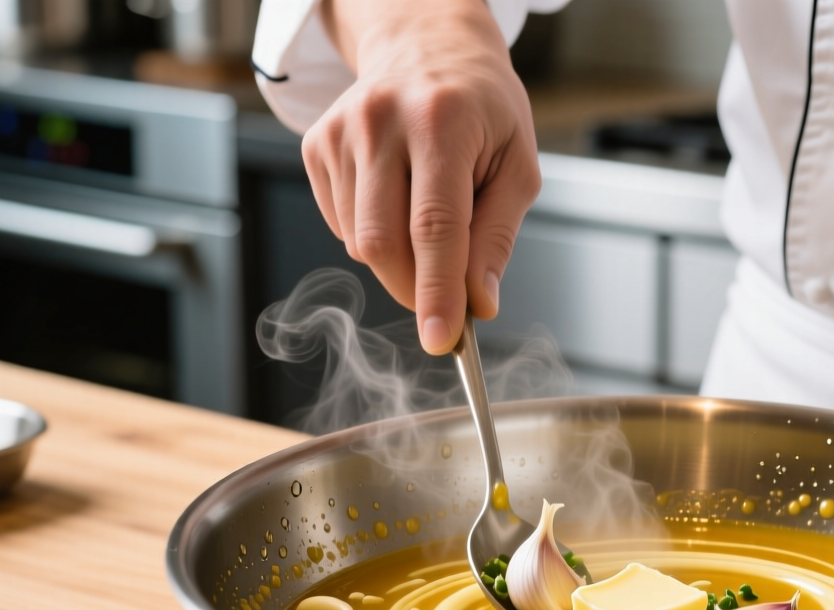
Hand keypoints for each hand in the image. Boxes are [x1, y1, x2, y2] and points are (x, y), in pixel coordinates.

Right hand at [304, 0, 540, 353]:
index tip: (441, 339)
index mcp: (442, 123)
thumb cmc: (483, 109)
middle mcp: (382, 122)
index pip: (435, 227)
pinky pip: (341, 226)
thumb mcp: (517, 165)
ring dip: (398, 262)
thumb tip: (478, 302)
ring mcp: (341, 132)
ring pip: (359, 242)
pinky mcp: (316, 145)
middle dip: (416, 288)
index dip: (437, 291)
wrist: (427, 48)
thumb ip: (497, 237)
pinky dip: (374, 237)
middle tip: (447, 301)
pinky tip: (398, 202)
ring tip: (429, 221)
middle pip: (384, 243)